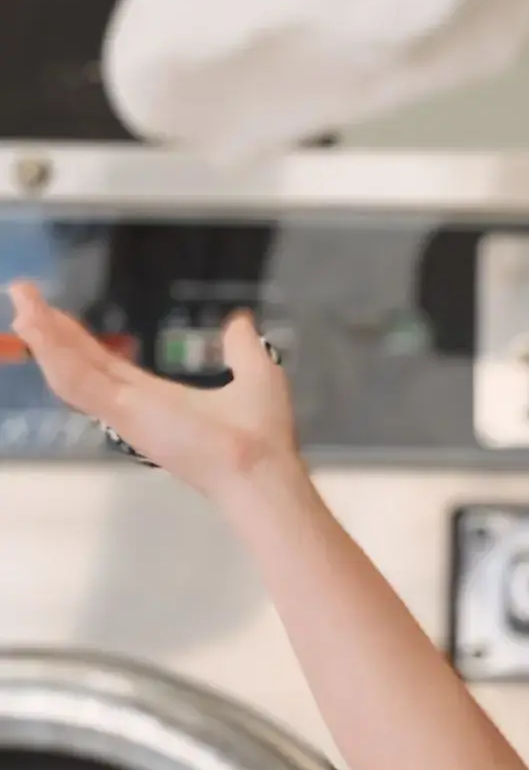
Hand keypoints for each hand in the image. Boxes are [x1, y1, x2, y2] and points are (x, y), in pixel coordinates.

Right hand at [6, 283, 301, 498]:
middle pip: (80, 364)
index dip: (79, 340)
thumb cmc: (262, 437)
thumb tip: (240, 322)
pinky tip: (36, 326)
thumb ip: (241, 347)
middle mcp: (134, 408)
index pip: (106, 365)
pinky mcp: (125, 415)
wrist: (263, 471)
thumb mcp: (254, 374)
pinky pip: (80, 381)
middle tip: (22, 298)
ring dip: (44, 338)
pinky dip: (55, 354)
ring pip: (71, 371)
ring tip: (22, 304)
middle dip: (50, 332)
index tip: (55, 314)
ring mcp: (126, 413)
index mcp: (157, 401)